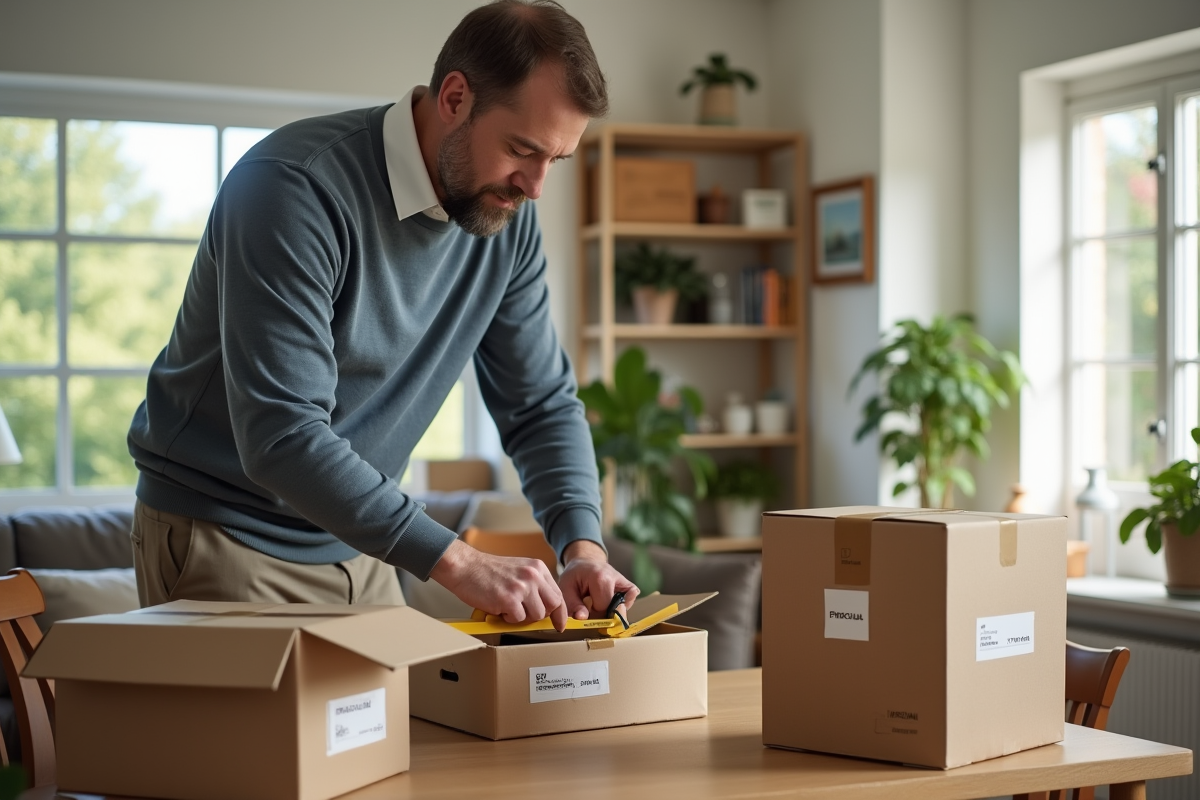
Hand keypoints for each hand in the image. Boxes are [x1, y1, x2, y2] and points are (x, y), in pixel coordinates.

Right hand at [430, 540, 567, 631]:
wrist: (465, 566)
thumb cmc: (487, 571)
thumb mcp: (518, 570)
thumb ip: (534, 584)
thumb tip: (546, 608)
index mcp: (538, 568)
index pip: (558, 594)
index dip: (560, 612)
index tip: (559, 624)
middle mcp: (533, 576)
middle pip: (553, 606)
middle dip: (541, 616)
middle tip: (527, 616)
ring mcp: (522, 587)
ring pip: (536, 615)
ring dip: (522, 617)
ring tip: (507, 607)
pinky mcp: (509, 599)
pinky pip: (517, 619)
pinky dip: (507, 618)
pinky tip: (498, 607)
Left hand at [558, 540, 638, 620]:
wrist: (586, 563)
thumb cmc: (575, 575)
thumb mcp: (566, 588)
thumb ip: (572, 604)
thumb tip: (582, 618)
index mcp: (600, 578)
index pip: (601, 609)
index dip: (591, 611)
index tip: (585, 603)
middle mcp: (617, 578)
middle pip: (613, 610)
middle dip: (601, 612)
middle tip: (591, 601)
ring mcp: (626, 582)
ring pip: (622, 609)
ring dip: (610, 610)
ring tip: (600, 599)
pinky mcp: (631, 587)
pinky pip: (629, 603)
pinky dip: (620, 607)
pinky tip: (610, 600)